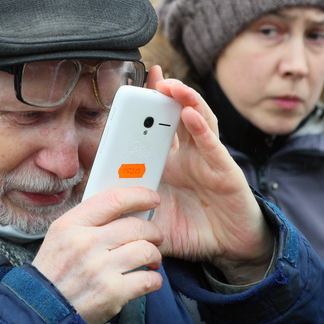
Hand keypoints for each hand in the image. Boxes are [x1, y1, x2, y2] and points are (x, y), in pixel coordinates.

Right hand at [32, 187, 163, 323]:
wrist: (43, 307)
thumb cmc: (55, 269)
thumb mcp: (60, 235)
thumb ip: (87, 219)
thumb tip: (124, 207)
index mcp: (71, 225)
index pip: (113, 200)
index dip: (139, 196)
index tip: (152, 198)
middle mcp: (85, 243)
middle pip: (135, 226)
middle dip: (152, 231)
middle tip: (154, 236)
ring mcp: (100, 269)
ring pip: (146, 250)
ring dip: (155, 255)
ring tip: (151, 259)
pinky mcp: (112, 293)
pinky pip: (148, 279)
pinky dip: (154, 279)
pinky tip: (148, 278)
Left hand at [146, 66, 272, 284]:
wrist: (228, 249)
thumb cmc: (192, 231)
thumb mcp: (153, 220)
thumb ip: (128, 211)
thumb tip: (95, 206)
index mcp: (170, 162)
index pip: (156, 128)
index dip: (147, 108)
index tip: (131, 88)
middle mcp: (190, 155)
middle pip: (178, 115)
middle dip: (167, 93)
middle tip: (153, 74)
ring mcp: (209, 160)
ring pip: (199, 121)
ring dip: (185, 100)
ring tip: (170, 85)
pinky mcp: (226, 172)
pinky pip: (212, 147)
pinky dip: (201, 129)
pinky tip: (190, 114)